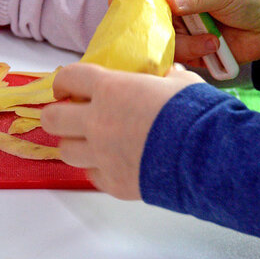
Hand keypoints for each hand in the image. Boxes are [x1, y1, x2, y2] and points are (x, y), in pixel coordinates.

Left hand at [42, 63, 203, 199]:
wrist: (207, 155)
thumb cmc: (194, 112)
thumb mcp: (180, 82)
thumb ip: (165, 78)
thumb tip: (168, 75)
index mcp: (110, 89)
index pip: (68, 78)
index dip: (63, 82)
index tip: (66, 87)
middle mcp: (97, 122)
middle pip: (52, 119)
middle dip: (58, 115)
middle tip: (70, 115)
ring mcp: (102, 155)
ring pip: (66, 151)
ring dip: (75, 143)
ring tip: (91, 141)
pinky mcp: (114, 183)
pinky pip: (92, 175)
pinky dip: (98, 168)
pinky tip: (114, 162)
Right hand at [122, 0, 259, 65]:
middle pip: (146, 12)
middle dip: (157, 24)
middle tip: (172, 28)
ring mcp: (181, 23)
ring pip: (160, 37)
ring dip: (185, 43)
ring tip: (211, 40)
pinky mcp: (189, 46)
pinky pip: (175, 54)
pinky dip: (192, 54)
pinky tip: (213, 48)